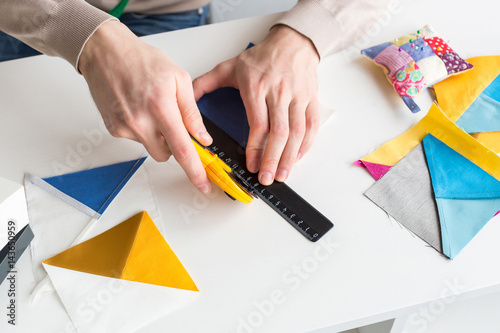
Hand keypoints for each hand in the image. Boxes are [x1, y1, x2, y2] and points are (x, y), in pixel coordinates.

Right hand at [79, 21, 212, 193]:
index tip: (203, 185)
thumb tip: (203, 137)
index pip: (182, 150)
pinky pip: (136, 139)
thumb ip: (191, 112)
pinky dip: (142, 129)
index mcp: (161, 108)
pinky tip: (138, 108)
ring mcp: (124, 127)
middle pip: (167, 155)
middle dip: (175, 146)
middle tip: (174, 123)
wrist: (105, 51)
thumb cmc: (141, 60)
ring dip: (158, 136)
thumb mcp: (178, 79)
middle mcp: (140, 122)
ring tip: (152, 108)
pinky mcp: (113, 129)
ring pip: (151, 147)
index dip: (195, 171)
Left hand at [193, 25, 319, 184]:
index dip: (256, 149)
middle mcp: (279, 94)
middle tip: (266, 178)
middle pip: (279, 133)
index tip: (252, 166)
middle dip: (272, 160)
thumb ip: (206, 83)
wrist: (292, 43)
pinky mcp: (310, 100)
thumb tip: (185, 99)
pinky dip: (306, 144)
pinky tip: (297, 157)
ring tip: (281, 174)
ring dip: (289, 157)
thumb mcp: (229, 67)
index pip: (259, 125)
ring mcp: (297, 98)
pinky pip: (312, 126)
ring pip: (297, 133)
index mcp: (257, 89)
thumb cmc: (262, 57)